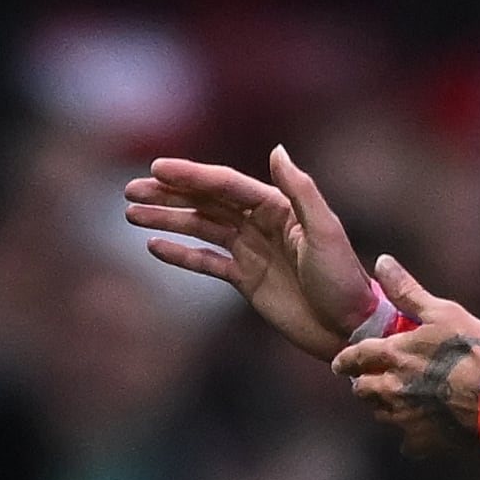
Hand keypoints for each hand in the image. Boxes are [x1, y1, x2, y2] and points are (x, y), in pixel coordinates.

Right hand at [126, 147, 383, 354]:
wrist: (349, 328)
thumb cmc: (343, 279)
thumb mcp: (326, 231)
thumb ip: (301, 191)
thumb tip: (277, 150)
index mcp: (277, 208)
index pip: (226, 185)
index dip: (191, 176)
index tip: (156, 169)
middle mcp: (260, 224)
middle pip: (206, 202)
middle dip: (168, 195)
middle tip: (130, 190)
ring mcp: (250, 251)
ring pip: (200, 228)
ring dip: (167, 220)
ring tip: (131, 214)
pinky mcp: (245, 279)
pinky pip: (206, 262)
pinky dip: (180, 254)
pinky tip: (154, 247)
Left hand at [332, 261, 479, 458]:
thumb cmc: (478, 351)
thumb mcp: (444, 313)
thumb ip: (408, 290)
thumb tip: (382, 262)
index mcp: (393, 355)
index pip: (354, 358)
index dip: (345, 361)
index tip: (340, 364)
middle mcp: (391, 389)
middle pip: (363, 390)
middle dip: (366, 384)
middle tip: (374, 381)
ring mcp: (405, 419)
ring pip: (381, 415)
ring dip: (387, 408)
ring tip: (402, 402)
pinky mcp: (424, 443)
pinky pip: (408, 443)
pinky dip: (414, 437)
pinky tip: (428, 430)